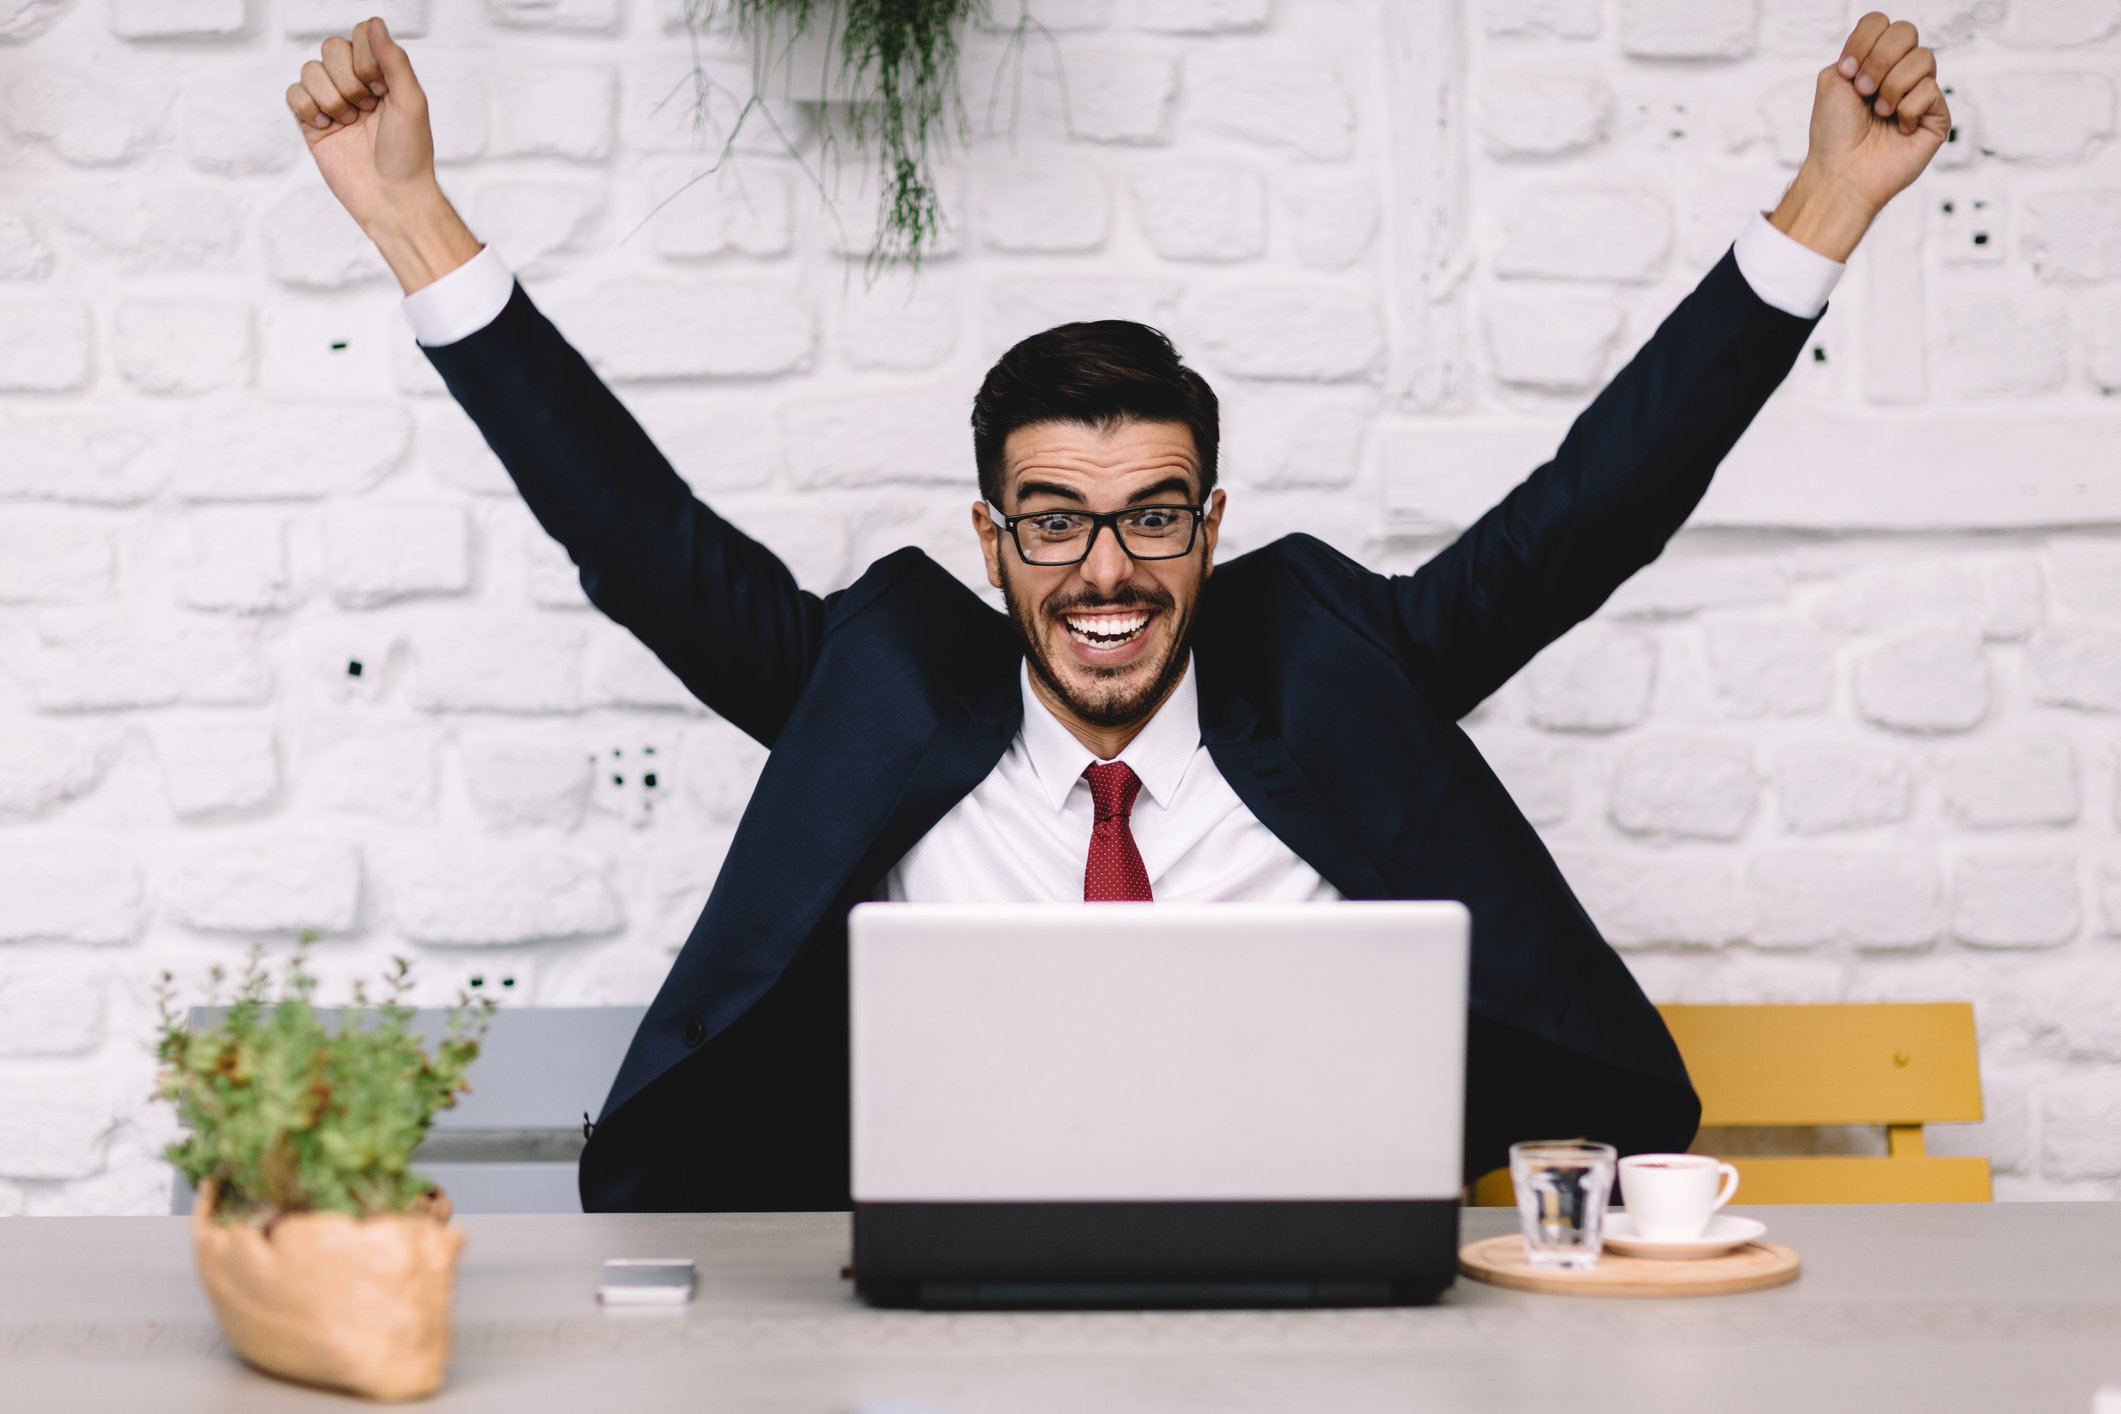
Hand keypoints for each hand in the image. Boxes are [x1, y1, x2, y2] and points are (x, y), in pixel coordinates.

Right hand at [284, 16, 480, 293]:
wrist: (392, 198)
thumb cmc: (409, 155)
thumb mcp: (412, 102)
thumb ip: (394, 60)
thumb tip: (374, 24)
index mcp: (383, 75)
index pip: (360, 35)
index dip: (366, 58)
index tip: (383, 90)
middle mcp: (356, 84)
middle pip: (331, 48)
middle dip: (349, 80)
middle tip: (368, 110)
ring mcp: (332, 101)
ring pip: (310, 70)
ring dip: (332, 98)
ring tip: (350, 124)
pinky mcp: (311, 122)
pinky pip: (293, 93)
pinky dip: (309, 109)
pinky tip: (327, 128)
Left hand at [1809, 13, 1949, 210]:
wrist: (1842, 171)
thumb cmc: (1834, 133)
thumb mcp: (1832, 80)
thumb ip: (1855, 50)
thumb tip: (1885, 47)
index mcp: (1874, 62)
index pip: (1881, 23)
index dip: (1864, 42)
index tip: (1847, 72)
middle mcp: (1899, 72)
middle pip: (1906, 32)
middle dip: (1878, 60)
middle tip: (1863, 91)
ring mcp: (1921, 92)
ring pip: (1923, 58)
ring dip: (1892, 87)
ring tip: (1880, 113)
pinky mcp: (1938, 115)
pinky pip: (1930, 91)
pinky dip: (1907, 110)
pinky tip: (1898, 129)